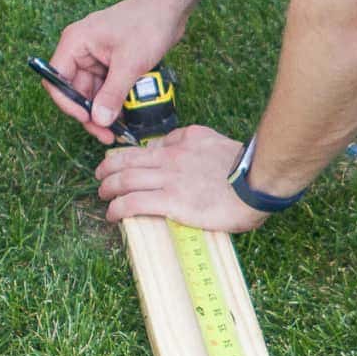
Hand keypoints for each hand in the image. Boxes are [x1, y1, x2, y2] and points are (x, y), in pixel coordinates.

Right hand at [46, 0, 186, 142]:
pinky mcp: (111, 62)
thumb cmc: (147, 24)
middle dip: (90, 114)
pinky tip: (126, 116)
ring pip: (92, 93)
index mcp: (75, 43)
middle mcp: (80, 50)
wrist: (170, 6)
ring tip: (120, 130)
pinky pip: (106, 88)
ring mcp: (96, 57)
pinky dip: (114, 102)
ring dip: (103, 111)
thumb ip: (112, 94)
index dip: (68, 104)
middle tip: (107, 134)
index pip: (56, 80)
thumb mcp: (129, 63)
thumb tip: (98, 121)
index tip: (87, 120)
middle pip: (74, 91)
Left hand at [95, 126, 265, 232]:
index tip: (116, 166)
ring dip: (108, 190)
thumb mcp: (211, 140)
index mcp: (180, 143)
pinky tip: (113, 215)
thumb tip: (170, 146)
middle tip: (100, 179)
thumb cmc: (241, 166)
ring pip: (124, 181)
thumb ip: (188, 141)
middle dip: (107, 171)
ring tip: (103, 197)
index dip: (122, 157)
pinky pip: (134, 203)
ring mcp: (169, 180)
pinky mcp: (172, 202)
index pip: (142, 148)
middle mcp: (170, 158)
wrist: (256, 182)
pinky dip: (117, 208)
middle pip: (126, 162)